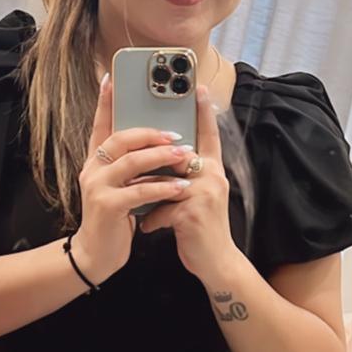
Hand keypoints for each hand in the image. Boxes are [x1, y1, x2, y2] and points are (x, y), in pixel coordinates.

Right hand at [71, 76, 191, 284]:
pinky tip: (180, 187)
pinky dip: (162, 187)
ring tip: (187, 156)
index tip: (111, 78)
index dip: (104, 102)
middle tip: (177, 133)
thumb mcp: (122, 187)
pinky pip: (139, 190)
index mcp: (95, 161)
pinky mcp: (107, 206)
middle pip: (120, 139)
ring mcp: (97, 187)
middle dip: (150, 132)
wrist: (97, 255)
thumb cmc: (115, 219)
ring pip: (131, 162)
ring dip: (162, 157)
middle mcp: (92, 169)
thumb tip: (160, 144)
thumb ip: (132, 167)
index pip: (99, 125)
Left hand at [140, 86, 238, 282]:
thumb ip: (182, 178)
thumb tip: (159, 159)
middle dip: (155, 154)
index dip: (204, 112)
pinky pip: (159, 206)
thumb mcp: (194, 198)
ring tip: (137, 206)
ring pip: (162, 180)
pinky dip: (150, 219)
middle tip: (135, 148)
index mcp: (212, 170)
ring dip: (145, 194)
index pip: (208, 135)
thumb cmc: (199, 230)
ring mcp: (204, 193)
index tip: (198, 87)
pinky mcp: (192, 212)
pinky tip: (148, 228)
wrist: (216, 264)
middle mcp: (213, 177)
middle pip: (178, 153)